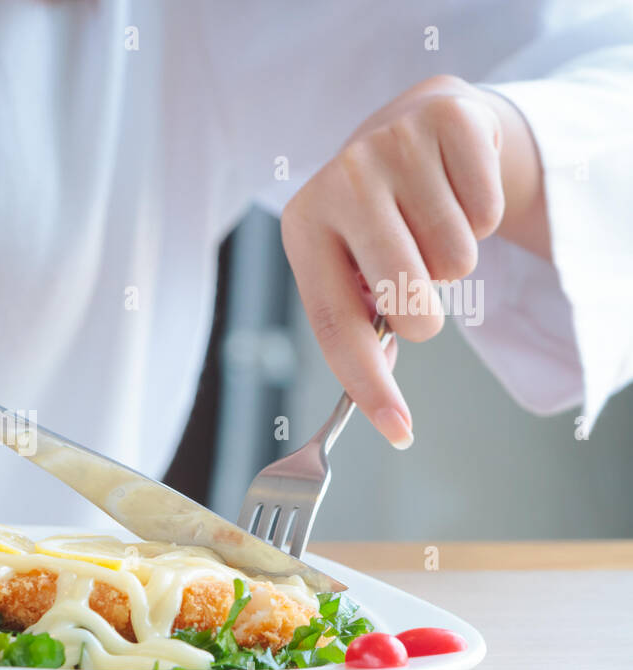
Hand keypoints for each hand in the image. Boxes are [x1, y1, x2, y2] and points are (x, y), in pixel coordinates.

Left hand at [280, 75, 546, 447]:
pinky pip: (487, 214)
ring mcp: (391, 146)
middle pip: (406, 299)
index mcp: (302, 226)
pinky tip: (453, 192)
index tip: (398, 430)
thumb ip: (356, 323)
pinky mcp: (447, 121)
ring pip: (456, 260)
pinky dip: (481, 216)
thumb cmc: (376, 216)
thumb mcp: (348, 264)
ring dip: (453, 259)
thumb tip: (383, 398)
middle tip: (418, 291)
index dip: (367, 383)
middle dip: (424, 316)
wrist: (412, 126)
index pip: (335, 323)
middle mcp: (339, 182)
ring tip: (430, 226)